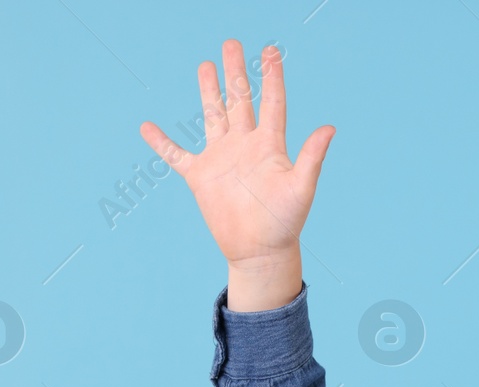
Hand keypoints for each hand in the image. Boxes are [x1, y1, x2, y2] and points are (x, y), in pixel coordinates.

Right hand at [139, 40, 334, 307]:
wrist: (260, 252)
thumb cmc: (285, 223)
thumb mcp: (301, 188)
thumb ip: (312, 158)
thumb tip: (330, 128)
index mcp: (270, 146)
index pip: (271, 102)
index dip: (271, 76)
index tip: (270, 51)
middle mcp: (245, 146)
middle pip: (239, 99)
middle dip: (236, 72)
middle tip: (232, 44)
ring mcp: (222, 159)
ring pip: (213, 116)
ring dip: (208, 91)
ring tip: (206, 65)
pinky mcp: (201, 177)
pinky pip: (176, 156)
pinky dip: (162, 143)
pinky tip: (148, 128)